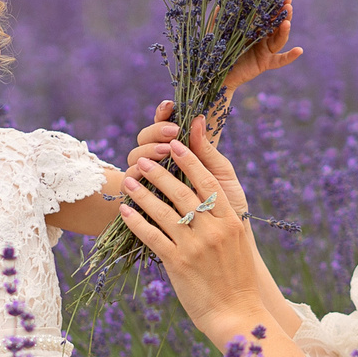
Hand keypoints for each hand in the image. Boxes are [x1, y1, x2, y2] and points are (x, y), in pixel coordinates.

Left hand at [114, 138, 266, 345]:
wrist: (237, 314)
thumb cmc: (237, 279)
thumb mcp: (236, 243)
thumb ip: (221, 220)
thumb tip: (203, 198)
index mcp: (231, 221)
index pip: (208, 183)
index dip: (191, 161)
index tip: (177, 145)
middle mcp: (214, 230)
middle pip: (182, 192)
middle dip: (160, 172)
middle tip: (143, 159)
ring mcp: (195, 246)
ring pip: (164, 211)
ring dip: (143, 193)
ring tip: (129, 180)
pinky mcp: (179, 264)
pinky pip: (153, 236)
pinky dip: (137, 222)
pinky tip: (125, 212)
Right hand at [131, 103, 250, 223]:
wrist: (227, 250)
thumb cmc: (228, 209)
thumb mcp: (222, 179)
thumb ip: (209, 153)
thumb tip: (199, 119)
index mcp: (179, 155)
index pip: (163, 126)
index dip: (162, 114)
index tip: (170, 106)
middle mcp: (160, 166)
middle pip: (144, 139)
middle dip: (156, 132)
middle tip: (172, 134)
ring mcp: (148, 186)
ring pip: (134, 160)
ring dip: (145, 154)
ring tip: (162, 155)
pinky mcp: (140, 210)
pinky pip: (128, 190)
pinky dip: (131, 184)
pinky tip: (139, 181)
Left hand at [222, 0, 301, 92]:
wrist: (216, 74)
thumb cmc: (217, 52)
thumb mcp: (217, 34)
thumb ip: (219, 21)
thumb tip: (219, 6)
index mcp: (253, 28)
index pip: (267, 14)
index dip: (274, 5)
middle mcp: (262, 38)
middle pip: (277, 24)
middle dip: (284, 14)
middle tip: (288, 4)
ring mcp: (265, 51)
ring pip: (279, 39)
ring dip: (285, 31)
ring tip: (287, 22)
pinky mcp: (265, 63)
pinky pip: (279, 60)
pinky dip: (289, 56)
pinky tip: (299, 50)